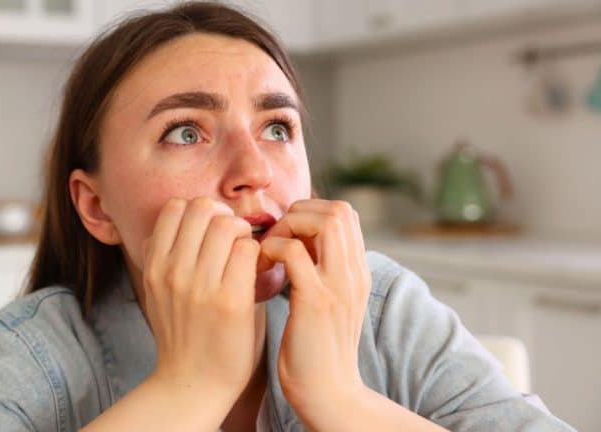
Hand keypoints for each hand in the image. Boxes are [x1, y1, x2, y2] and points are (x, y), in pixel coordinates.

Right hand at [142, 197, 259, 402]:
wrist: (192, 384)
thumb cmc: (183, 334)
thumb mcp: (158, 290)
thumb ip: (166, 254)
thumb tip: (187, 216)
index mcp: (154, 265)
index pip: (175, 207)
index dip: (199, 211)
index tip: (212, 228)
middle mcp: (172, 271)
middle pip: (203, 208)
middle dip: (225, 216)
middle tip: (235, 239)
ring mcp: (199, 285)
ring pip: (228, 224)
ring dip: (244, 234)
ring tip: (246, 255)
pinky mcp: (229, 301)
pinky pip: (248, 250)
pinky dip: (258, 254)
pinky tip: (257, 271)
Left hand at [259, 199, 371, 420]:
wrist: (327, 394)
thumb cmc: (314, 350)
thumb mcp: (326, 303)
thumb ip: (319, 272)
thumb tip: (295, 243)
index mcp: (356, 272)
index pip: (344, 214)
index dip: (311, 212)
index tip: (286, 234)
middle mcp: (354, 273)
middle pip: (339, 209)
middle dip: (300, 211)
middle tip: (276, 237)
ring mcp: (339, 285)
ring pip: (325, 220)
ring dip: (290, 225)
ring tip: (270, 250)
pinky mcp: (317, 301)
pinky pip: (294, 252)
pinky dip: (273, 249)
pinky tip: (261, 268)